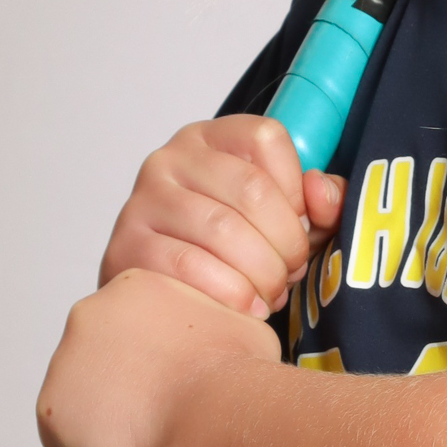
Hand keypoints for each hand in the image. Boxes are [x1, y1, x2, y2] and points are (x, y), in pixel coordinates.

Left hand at [36, 268, 278, 446]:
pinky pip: (64, 441)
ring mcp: (64, 359)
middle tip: (160, 416)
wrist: (214, 413)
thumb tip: (219, 346)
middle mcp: (90, 312)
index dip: (149, 365)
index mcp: (133, 287)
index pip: (127, 330)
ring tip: (149, 439)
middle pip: (98, 361)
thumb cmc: (237, 375)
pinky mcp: (50, 407)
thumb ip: (212, 328)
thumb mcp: (239, 327)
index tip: (170, 388)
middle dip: (122, 388)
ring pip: (80, 401)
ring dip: (107, 420)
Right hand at [100, 115, 342, 317]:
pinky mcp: (127, 244)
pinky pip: (189, 265)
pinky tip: (246, 308)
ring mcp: (144, 199)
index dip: (296, 188)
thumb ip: (319, 202)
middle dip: (286, 241)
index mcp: (211, 139)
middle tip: (292, 272)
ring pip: (223, 229)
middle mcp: (171, 159)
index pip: (266, 138)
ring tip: (271, 292)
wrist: (163, 297)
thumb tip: (320, 192)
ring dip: (262, 271)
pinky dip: (230, 292)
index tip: (301, 225)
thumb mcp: (283, 219)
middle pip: (251, 189)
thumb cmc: (229, 252)